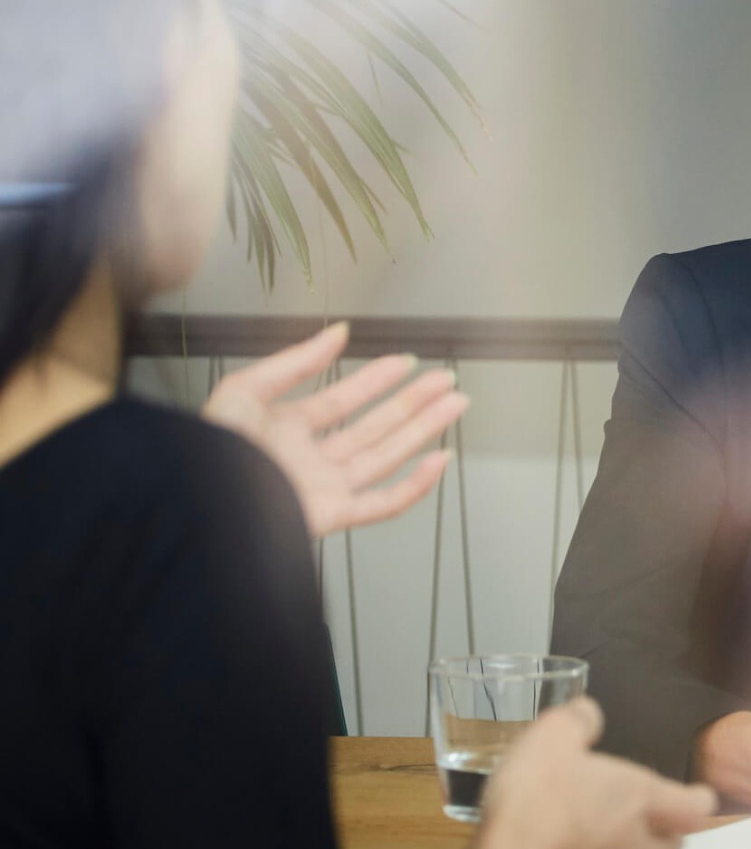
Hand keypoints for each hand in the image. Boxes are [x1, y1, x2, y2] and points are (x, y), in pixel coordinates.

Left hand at [201, 322, 467, 536]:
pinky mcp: (333, 515)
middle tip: (447, 381)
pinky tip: (439, 459)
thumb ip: (297, 361)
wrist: (197, 497)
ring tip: (455, 403)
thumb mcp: (246, 389)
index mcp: (285, 431)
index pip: (342, 402)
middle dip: (413, 403)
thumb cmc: (207, 448)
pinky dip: (416, 486)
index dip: (375, 379)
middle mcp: (309, 460)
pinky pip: (384, 504)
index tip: (406, 360)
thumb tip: (339, 332)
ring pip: (387, 458)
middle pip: (374, 428)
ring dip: (424, 430)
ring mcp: (324, 489)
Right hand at [474, 697, 717, 848]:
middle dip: (669, 831)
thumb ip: (578, 720)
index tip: (693, 792)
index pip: (696, 808)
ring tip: (602, 825)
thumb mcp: (554, 736)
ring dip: (628, 847)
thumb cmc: (540, 795)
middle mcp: (634, 839)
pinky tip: (562, 846)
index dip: (698, 799)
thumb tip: (589, 713)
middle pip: (672, 845)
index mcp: (642, 798)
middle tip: (654, 813)